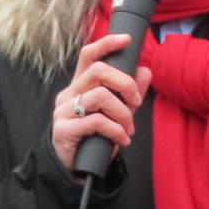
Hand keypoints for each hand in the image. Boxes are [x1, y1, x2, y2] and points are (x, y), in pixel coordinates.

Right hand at [51, 33, 154, 172]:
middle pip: (98, 70)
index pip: (88, 55)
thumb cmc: (94, 138)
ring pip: (100, 96)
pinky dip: (116, 131)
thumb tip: (145, 70)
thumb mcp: (116, 114)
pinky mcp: (63, 129)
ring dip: (123, 113)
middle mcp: (69, 94)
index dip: (107, 43)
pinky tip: (121, 140)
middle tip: (135, 102)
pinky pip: (97, 122)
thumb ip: (129, 93)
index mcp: (80, 86)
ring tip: (128, 129)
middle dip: (125, 84)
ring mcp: (64, 111)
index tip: (127, 39)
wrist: (76, 169)